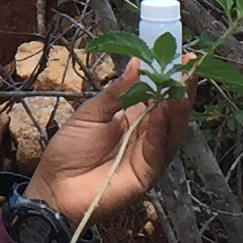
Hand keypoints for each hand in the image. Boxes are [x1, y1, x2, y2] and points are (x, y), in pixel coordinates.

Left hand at [25, 60, 192, 241]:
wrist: (54, 187)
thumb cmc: (70, 151)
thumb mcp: (91, 113)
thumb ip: (116, 92)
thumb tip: (137, 63)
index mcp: (135, 119)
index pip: (160, 95)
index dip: (171, 77)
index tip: (180, 55)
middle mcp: (148, 137)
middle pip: (173, 112)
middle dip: (183, 87)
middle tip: (189, 65)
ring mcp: (149, 156)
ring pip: (172, 131)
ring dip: (178, 107)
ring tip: (182, 83)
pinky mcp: (146, 175)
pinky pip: (158, 151)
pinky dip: (161, 130)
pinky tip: (162, 110)